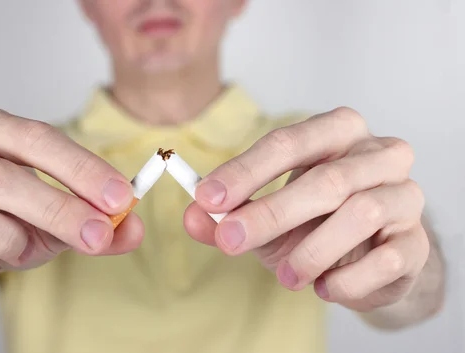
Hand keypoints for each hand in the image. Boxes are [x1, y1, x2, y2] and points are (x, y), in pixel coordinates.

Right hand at [0, 102, 142, 295]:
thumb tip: (133, 228)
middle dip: (57, 208)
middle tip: (98, 234)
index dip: (81, 169)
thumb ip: (97, 221)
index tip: (120, 198)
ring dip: (6, 237)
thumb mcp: (58, 217)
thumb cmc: (5, 219)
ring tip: (23, 250)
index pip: (35, 138)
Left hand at [187, 107, 428, 311]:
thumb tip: (191, 217)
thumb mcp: (264, 216)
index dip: (245, 172)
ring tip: (285, 276)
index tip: (207, 200)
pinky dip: (347, 278)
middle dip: (270, 213)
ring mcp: (404, 194)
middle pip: (325, 178)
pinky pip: (386, 258)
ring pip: (361, 213)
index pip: (288, 142)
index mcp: (336, 133)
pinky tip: (325, 287)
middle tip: (229, 241)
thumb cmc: (316, 222)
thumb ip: (226, 215)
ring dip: (311, 250)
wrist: (372, 257)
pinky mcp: (416, 240)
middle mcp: (378, 154)